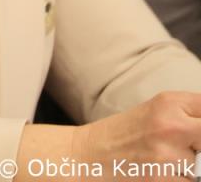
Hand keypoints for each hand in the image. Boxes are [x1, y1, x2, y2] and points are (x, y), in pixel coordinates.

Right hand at [73, 92, 200, 179]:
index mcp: (169, 103)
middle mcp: (171, 125)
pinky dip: (180, 180)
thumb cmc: (122, 134)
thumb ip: (190, 114)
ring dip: (193, 168)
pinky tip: (161, 173)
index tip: (196, 134)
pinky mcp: (164, 179)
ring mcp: (168, 155)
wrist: (86, 155)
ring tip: (168, 162)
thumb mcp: (156, 111)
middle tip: (188, 148)